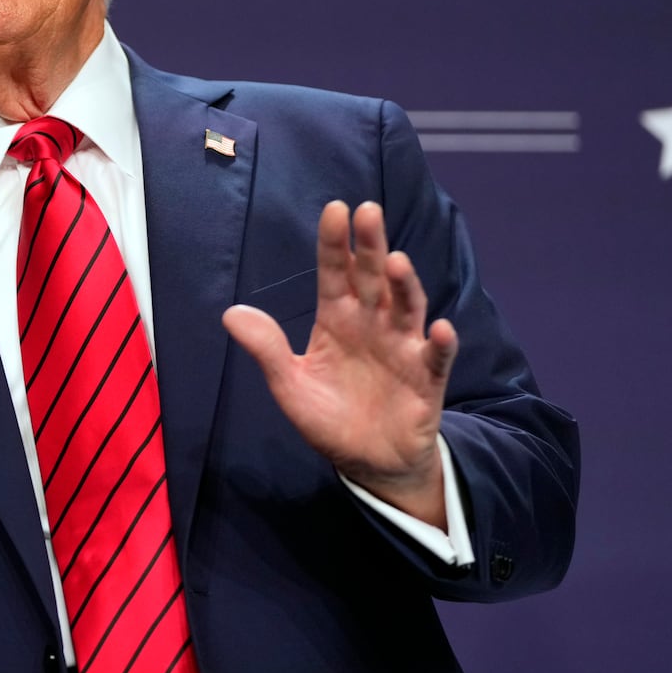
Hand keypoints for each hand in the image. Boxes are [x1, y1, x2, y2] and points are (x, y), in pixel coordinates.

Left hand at [223, 200, 457, 524]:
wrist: (368, 463)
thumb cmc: (329, 419)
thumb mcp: (291, 387)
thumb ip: (268, 350)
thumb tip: (231, 313)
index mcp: (337, 320)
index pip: (334, 274)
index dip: (334, 244)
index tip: (335, 210)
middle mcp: (372, 324)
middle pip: (372, 278)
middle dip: (370, 245)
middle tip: (368, 211)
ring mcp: (402, 347)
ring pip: (406, 307)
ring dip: (404, 285)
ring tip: (396, 262)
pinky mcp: (426, 378)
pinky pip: (436, 357)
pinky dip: (440, 343)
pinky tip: (439, 328)